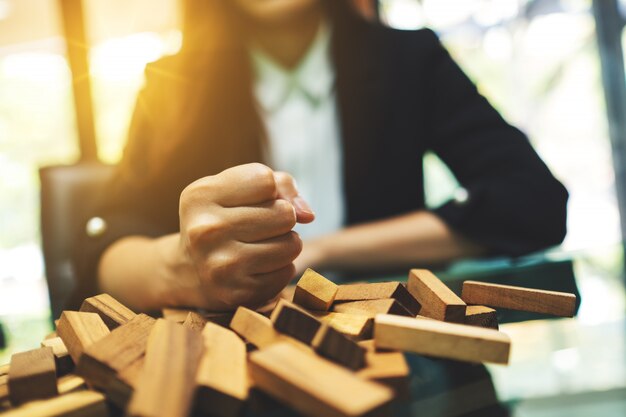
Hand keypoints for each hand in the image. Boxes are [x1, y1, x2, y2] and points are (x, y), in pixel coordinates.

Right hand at [176, 163, 313, 309]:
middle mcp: (206, 231)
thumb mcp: (237, 189)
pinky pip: (287, 272)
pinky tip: (258, 266)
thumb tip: (308, 215)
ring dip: (286, 244)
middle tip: (262, 226)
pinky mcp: (238, 293)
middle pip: (285, 214)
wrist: (187, 270)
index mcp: (201, 196)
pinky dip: (280, 268)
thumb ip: (280, 185)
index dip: (270, 190)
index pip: (266, 181)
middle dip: (282, 218)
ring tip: (262, 245)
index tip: (254, 200)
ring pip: (292, 245)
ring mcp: (221, 266)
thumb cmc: (222, 218)